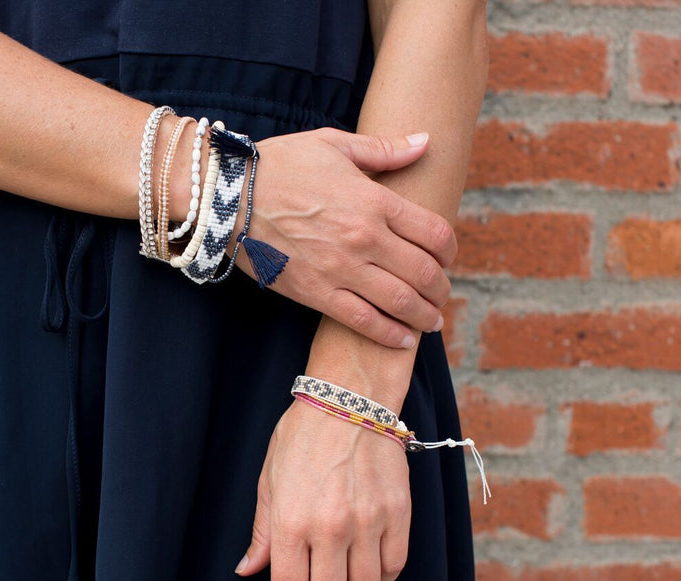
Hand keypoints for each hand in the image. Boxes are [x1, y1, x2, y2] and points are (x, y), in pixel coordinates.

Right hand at [230, 128, 456, 348]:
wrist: (229, 197)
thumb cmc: (280, 165)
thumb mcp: (334, 145)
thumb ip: (384, 150)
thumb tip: (425, 141)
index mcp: (374, 201)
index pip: (435, 233)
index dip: (450, 250)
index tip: (447, 257)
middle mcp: (364, 238)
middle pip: (425, 273)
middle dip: (441, 288)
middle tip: (441, 294)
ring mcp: (341, 269)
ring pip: (400, 302)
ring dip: (425, 315)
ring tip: (431, 321)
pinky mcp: (316, 292)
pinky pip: (363, 321)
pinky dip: (389, 334)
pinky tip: (402, 339)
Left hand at [234, 398, 411, 580]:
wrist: (348, 401)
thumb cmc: (302, 438)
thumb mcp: (269, 482)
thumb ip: (262, 533)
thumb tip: (249, 570)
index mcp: (292, 521)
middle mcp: (331, 528)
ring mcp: (369, 522)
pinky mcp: (399, 514)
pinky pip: (394, 568)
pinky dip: (380, 577)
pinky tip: (366, 565)